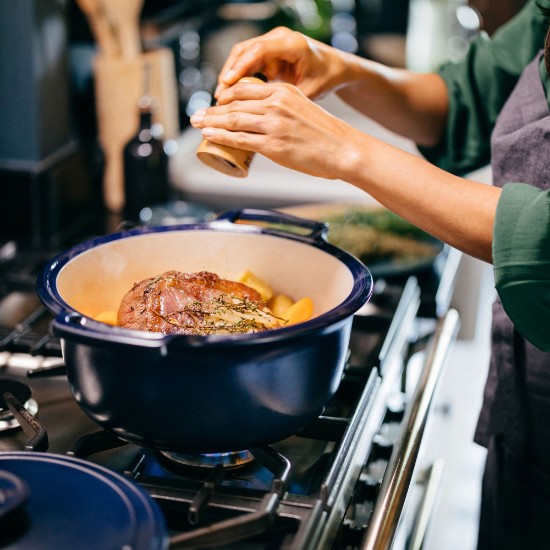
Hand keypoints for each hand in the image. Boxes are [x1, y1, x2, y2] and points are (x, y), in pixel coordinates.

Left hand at [192, 80, 362, 179]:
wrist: (343, 149)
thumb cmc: (325, 134)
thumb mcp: (302, 108)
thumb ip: (283, 107)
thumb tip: (263, 118)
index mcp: (283, 91)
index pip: (244, 89)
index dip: (224, 96)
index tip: (214, 104)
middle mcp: (276, 103)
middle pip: (234, 104)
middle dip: (211, 110)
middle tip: (196, 116)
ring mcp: (273, 124)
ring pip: (233, 120)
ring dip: (210, 123)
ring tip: (198, 125)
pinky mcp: (273, 145)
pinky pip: (240, 140)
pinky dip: (221, 137)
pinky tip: (209, 136)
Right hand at [215, 26, 348, 99]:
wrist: (336, 67)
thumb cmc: (326, 78)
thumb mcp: (310, 92)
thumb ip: (287, 100)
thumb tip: (261, 114)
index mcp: (291, 44)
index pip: (258, 51)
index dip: (240, 68)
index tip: (226, 84)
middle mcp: (279, 39)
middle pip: (244, 51)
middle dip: (229, 74)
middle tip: (220, 96)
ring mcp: (272, 44)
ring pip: (242, 56)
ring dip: (231, 76)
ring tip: (222, 99)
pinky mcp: (268, 52)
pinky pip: (247, 63)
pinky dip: (239, 78)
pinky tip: (232, 96)